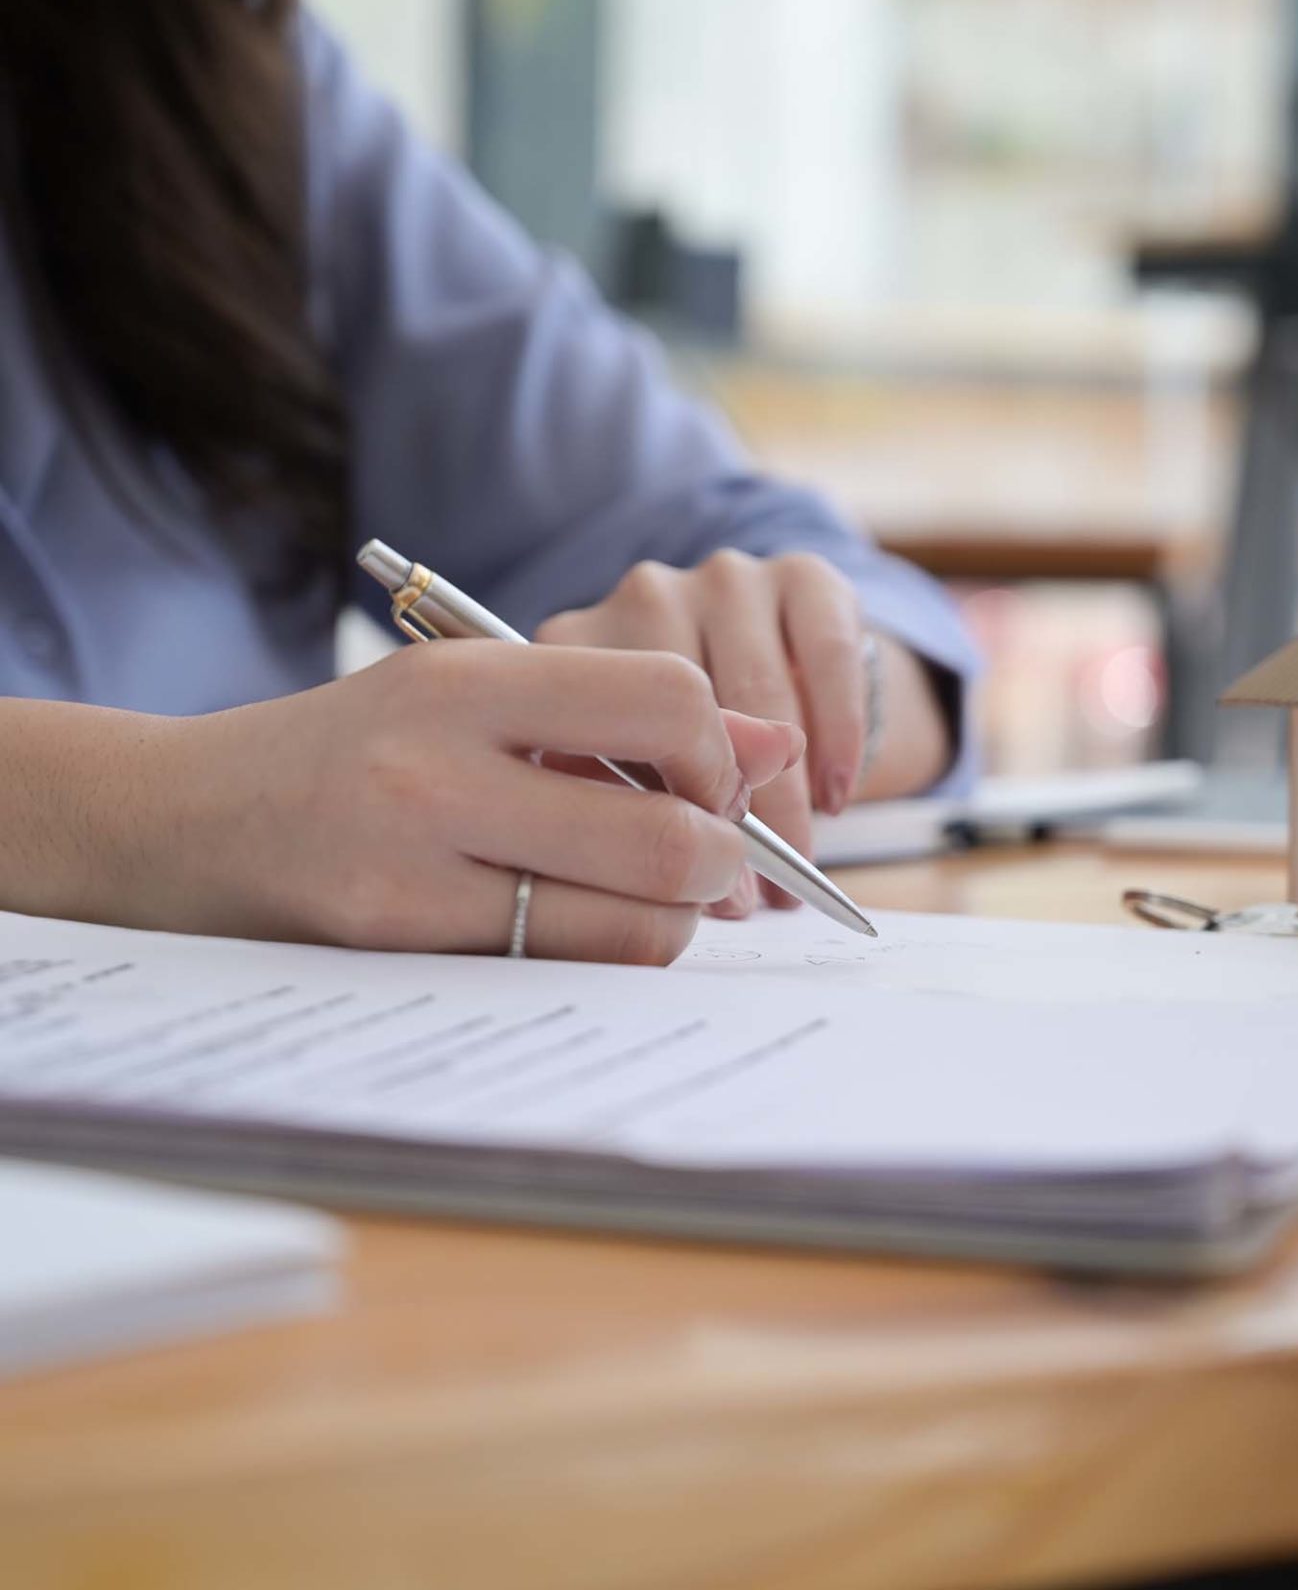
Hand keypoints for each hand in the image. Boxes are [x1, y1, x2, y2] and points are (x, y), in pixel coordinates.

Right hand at [5, 644, 801, 964]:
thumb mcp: (465, 693)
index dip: (722, 751)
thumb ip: (612, 709)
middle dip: (724, 860)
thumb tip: (772, 741)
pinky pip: (563, 966)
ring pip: (631, 921)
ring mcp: (415, 865)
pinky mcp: (398, 945)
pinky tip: (586, 927)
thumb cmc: (347, 753)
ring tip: (653, 899)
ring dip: (677, 919)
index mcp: (469, 678)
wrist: (178, 819)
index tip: (712, 779)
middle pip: (668, 832)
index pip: (668, 700)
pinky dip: (609, 952)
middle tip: (714, 862)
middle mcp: (441, 764)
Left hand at [538, 551, 869, 915]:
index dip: (653, 815)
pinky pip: (828, 654)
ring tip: (802, 859)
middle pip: (688, 711)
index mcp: (577, 643)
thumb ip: (653, 801)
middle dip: (727, 815)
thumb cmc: (686, 741)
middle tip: (754, 891)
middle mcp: (645, 594)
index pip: (605, 731)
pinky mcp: (804, 571)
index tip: (689, 884)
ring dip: (790, 791)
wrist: (774, 660)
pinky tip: (839, 792)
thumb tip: (705, 873)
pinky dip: (839, 733)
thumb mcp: (645, 769)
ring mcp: (725, 576)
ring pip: (763, 692)